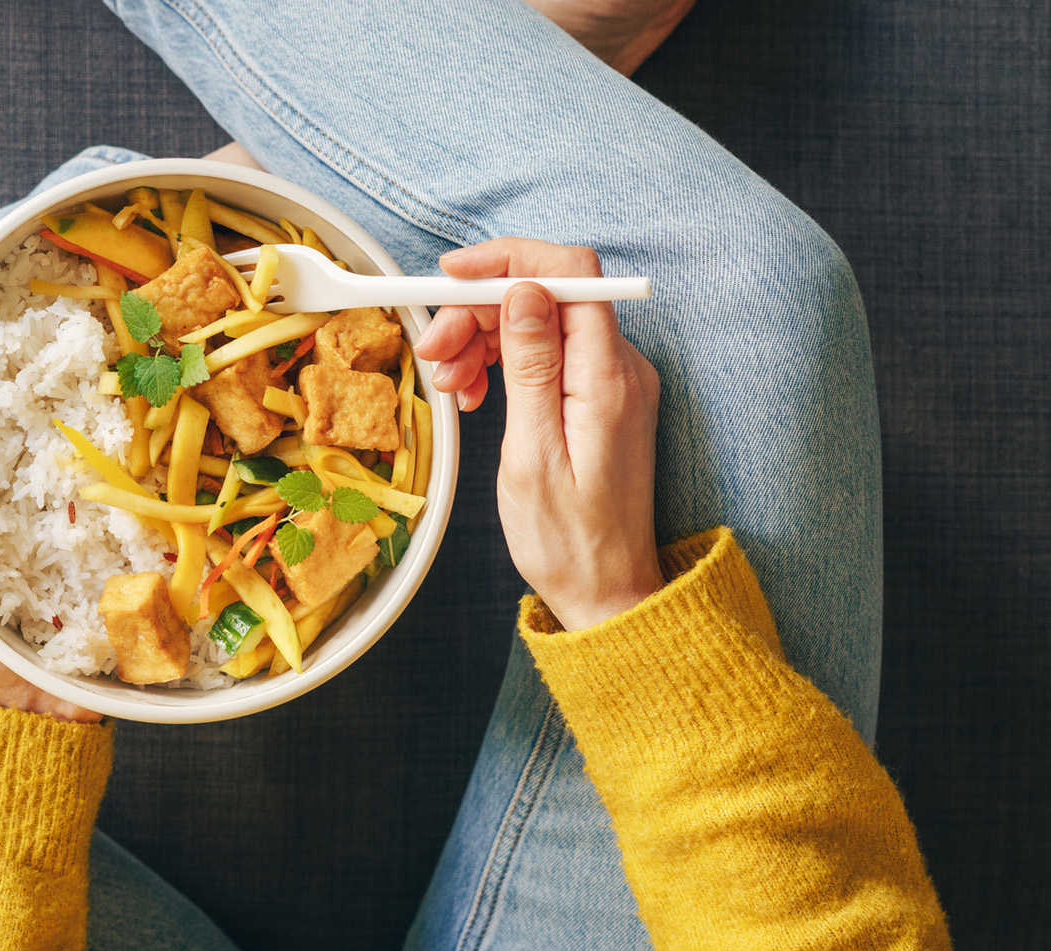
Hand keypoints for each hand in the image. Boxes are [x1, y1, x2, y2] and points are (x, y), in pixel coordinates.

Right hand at [418, 237, 665, 629]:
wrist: (605, 590)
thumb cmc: (567, 539)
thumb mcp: (532, 453)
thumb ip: (532, 367)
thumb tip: (525, 291)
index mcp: (607, 378)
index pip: (570, 272)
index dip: (508, 260)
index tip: (452, 276)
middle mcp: (618, 369)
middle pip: (545, 295)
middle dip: (480, 310)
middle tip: (432, 351)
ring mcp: (609, 382)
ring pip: (538, 323)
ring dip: (483, 339)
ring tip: (447, 382)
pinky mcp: (595, 398)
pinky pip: (545, 356)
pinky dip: (502, 363)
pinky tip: (473, 393)